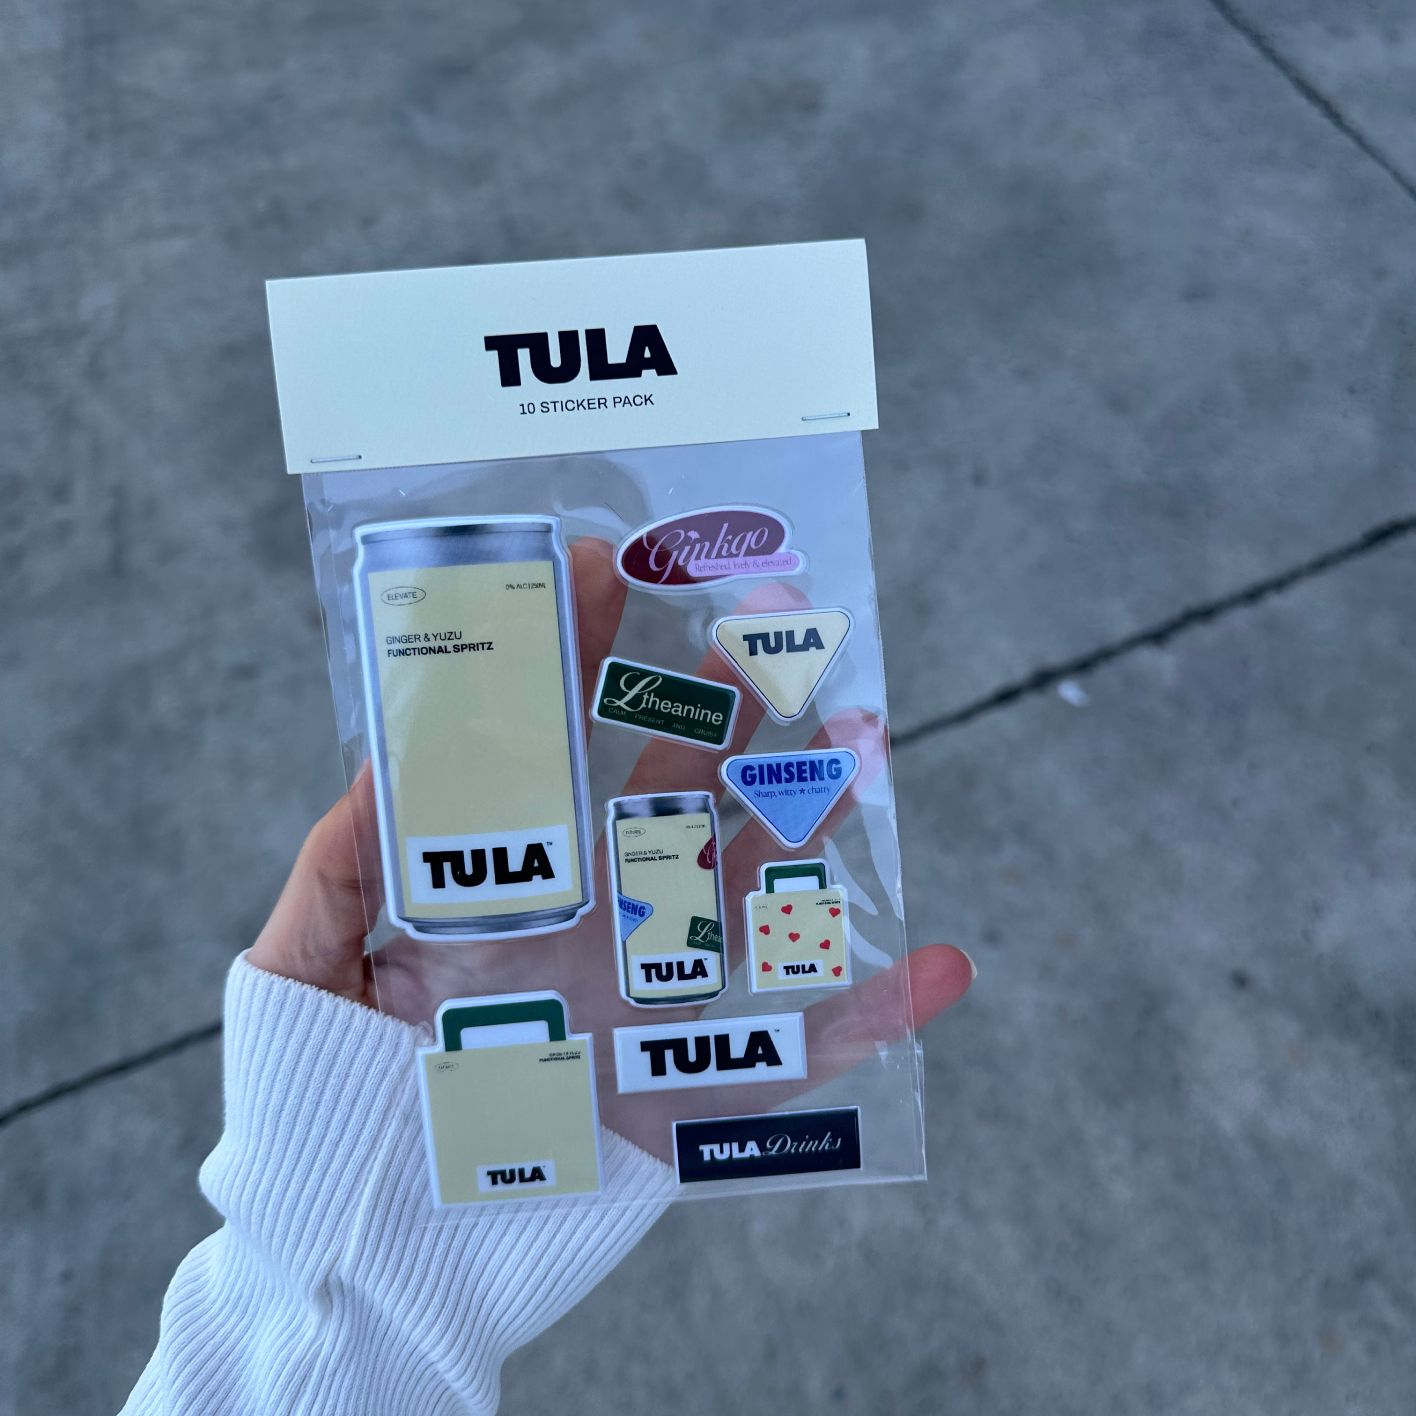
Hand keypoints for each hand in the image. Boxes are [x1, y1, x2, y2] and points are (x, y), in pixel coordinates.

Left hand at [250, 537, 973, 1159]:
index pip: (547, 743)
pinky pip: (793, 1052)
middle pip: (668, 797)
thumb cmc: (317, 1104)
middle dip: (716, 712)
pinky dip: (871, 1015)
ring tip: (866, 749)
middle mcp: (585, 921)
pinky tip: (937, 965)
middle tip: (766, 628)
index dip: (573, 654)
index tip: (604, 565)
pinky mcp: (683, 1093)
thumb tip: (393, 755)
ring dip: (810, 827)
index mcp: (501, 881)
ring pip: (745, 897)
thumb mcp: (300, 970)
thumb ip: (339, 863)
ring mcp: (644, 1001)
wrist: (363, 1256)